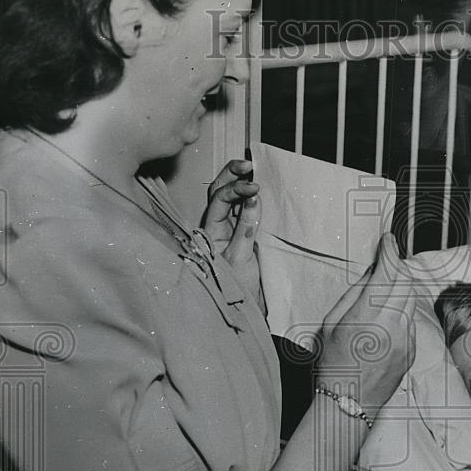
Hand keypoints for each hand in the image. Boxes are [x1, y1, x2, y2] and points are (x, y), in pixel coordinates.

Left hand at [202, 159, 261, 303]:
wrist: (244, 306)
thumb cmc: (236, 287)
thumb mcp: (240, 258)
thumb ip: (246, 228)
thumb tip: (254, 200)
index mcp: (210, 230)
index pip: (220, 200)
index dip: (236, 190)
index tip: (254, 188)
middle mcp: (217, 225)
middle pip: (219, 190)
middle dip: (232, 174)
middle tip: (248, 164)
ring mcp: (230, 227)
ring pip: (230, 196)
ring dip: (240, 181)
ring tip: (254, 168)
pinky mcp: (243, 232)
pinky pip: (244, 208)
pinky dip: (251, 196)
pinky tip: (259, 188)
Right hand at [315, 233, 416, 418]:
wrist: (348, 403)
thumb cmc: (332, 363)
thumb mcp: (331, 323)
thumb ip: (354, 295)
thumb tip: (372, 273)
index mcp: (367, 317)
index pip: (386, 273)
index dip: (388, 252)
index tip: (387, 240)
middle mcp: (391, 326)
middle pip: (404, 281)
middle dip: (396, 266)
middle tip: (387, 259)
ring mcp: (405, 339)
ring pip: (411, 299)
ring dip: (401, 286)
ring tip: (386, 285)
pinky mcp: (411, 350)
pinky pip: (412, 319)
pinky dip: (402, 308)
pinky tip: (387, 314)